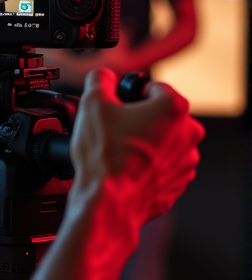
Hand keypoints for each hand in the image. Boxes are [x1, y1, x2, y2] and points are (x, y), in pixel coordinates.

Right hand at [69, 69, 203, 239]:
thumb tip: (103, 78)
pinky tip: (126, 167)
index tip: (118, 104)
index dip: (131, 93)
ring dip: (145, 141)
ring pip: (163, 140)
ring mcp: (186, 161)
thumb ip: (100, 79)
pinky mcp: (177, 183)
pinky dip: (147, 164)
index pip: (153, 87)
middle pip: (161, 114)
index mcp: (173, 108)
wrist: (107, 202)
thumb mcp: (92, 102)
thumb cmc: (105, 157)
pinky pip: (162, 165)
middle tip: (115, 128)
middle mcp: (188, 134)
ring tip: (119, 150)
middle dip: (140, 118)